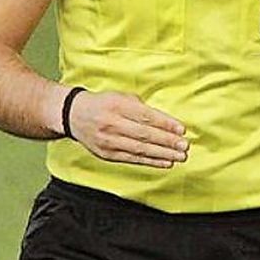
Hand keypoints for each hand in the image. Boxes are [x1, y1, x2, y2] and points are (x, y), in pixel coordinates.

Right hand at [64, 90, 189, 168]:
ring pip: (140, 149)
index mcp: (117, 105)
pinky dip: (151, 161)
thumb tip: (166, 122)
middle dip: (167, 142)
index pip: (146, 117)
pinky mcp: (107, 154)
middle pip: (144, 135)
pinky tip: (165, 162)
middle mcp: (111, 124)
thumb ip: (141, 107)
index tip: (181, 130)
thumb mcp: (121, 97)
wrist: (74, 115)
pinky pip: (132, 159)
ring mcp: (108, 141)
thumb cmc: (104, 104)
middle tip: (184, 146)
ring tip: (179, 156)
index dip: (165, 124)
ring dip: (162, 154)